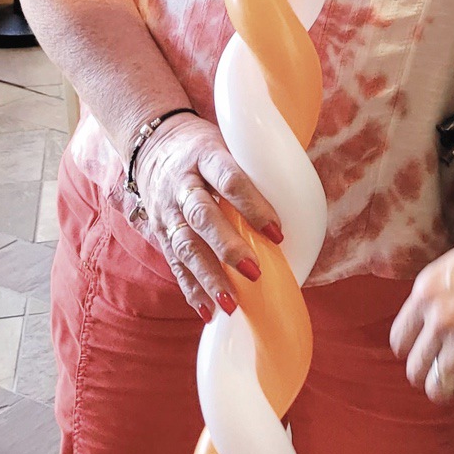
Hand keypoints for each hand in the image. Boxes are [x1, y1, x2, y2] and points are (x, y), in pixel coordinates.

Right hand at [120, 114, 283, 320]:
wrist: (152, 143)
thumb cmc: (204, 147)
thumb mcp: (227, 142)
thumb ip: (253, 167)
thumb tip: (301, 195)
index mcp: (204, 156)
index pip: (229, 179)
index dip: (253, 205)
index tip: (277, 231)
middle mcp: (182, 185)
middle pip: (202, 217)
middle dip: (227, 247)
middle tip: (254, 271)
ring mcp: (167, 211)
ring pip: (185, 246)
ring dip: (208, 277)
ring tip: (230, 303)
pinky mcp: (160, 232)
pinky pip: (175, 264)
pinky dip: (192, 289)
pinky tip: (208, 311)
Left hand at [391, 217, 453, 406]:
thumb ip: (442, 294)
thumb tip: (439, 317)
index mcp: (426, 292)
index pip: (399, 340)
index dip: (414, 350)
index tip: (427, 352)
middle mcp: (439, 319)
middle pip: (416, 369)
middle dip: (431, 374)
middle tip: (446, 373)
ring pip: (439, 387)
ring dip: (452, 388)